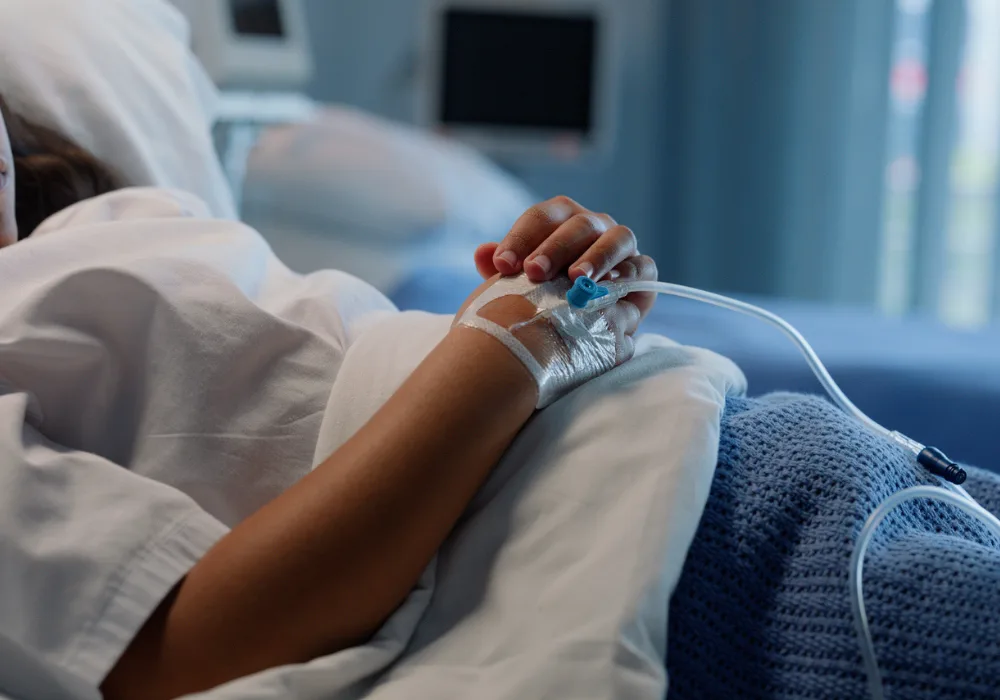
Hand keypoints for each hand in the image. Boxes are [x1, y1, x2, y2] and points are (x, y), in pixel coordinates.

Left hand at [471, 196, 657, 361]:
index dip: (521, 237)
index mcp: (560, 222)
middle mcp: (593, 227)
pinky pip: (643, 266)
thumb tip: (483, 253)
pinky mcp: (642, 272)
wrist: (574, 331)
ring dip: (596, 257)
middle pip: (578, 224)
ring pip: (617, 237)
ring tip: (576, 279)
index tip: (500, 265)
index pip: (541, 217)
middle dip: (555, 247)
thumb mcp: (517, 286)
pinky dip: (630, 274)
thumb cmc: (542, 300)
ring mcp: (620, 247)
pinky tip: (611, 289)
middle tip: (534, 272)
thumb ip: (503, 270)